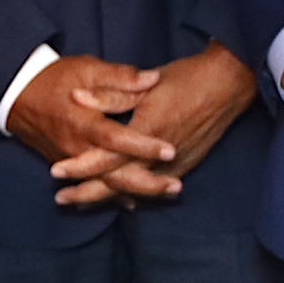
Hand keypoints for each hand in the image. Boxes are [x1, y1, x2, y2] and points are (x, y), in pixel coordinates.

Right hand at [6, 54, 175, 200]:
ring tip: (165, 192)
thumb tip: (152, 78)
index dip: (144, 146)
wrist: (15, 94)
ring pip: (105, 184)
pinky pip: (92, 184)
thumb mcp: (87, 69)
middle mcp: (77, 147)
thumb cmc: (54, 78)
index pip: (117, 139)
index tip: (170, 150)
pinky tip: (132, 200)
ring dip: (134, 191)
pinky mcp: (66, 164)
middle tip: (176, 186)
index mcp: (84, 122)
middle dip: (146, 183)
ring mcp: (70, 160)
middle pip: (113, 174)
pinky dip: (113, 193)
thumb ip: (120, 77)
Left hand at [53, 42, 256, 206]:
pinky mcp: (184, 166)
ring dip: (108, 197)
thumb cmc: (186, 79)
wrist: (228, 84)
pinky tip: (120, 200)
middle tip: (61, 199)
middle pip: (117, 182)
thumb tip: (78, 97)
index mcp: (146, 131)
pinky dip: (134, 194)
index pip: (106, 157)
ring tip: (82, 204)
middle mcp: (159, 155)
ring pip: (134, 189)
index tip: (55, 172)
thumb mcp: (146, 84)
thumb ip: (111, 95)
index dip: (80, 167)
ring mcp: (174, 164)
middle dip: (87, 194)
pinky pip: (153, 187)